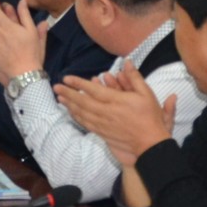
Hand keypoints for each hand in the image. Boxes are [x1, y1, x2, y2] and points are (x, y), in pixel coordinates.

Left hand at [56, 67, 174, 164]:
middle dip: (68, 93)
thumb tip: (126, 62)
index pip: (93, 90)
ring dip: (69, 105)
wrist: (150, 144)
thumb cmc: (150, 118)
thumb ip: (134, 78)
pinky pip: (85, 123)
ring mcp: (103, 124)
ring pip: (82, 113)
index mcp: (116, 101)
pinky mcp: (102, 133)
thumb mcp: (147, 94)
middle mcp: (106, 112)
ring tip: (59, 98)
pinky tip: (71, 113)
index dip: (78, 83)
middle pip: (82, 102)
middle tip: (56, 87)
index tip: (67, 78)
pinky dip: (76, 117)